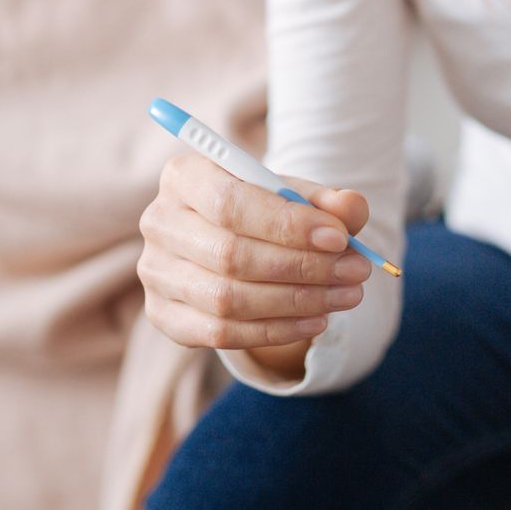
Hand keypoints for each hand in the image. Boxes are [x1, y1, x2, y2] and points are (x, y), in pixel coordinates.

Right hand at [137, 152, 372, 353]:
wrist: (235, 241)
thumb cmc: (265, 211)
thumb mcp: (297, 196)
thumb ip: (327, 200)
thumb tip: (350, 209)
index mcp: (183, 176)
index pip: (229, 203)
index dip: (286, 224)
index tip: (339, 238)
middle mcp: (159, 221)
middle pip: (230, 254)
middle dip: (302, 267)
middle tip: (356, 272)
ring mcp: (155, 272)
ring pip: (227, 299)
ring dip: (296, 302)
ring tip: (346, 296)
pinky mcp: (162, 314)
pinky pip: (220, 334)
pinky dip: (275, 332)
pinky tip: (316, 321)